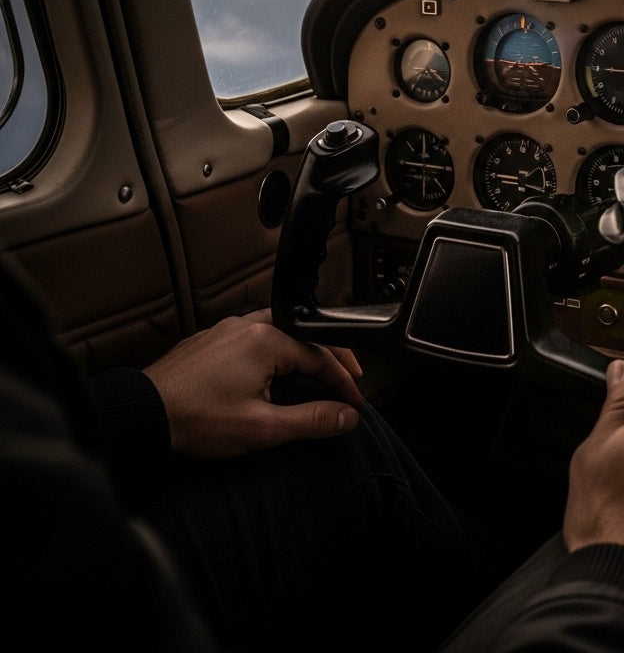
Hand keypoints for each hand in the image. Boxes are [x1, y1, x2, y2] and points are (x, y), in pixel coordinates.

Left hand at [143, 309, 363, 458]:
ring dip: (302, 351)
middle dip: (331, 358)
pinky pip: (254, 337)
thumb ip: (310, 420)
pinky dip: (275, 351)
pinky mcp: (209, 341)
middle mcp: (248, 325)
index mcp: (266, 339)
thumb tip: (347, 417)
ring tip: (317, 371)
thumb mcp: (262, 428)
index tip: (353, 404)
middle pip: (304, 335)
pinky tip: (273, 370)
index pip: (321, 356)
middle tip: (349, 379)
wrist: (139, 416)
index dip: (342, 382)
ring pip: (279, 332)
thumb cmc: (196, 421)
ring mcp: (226, 330)